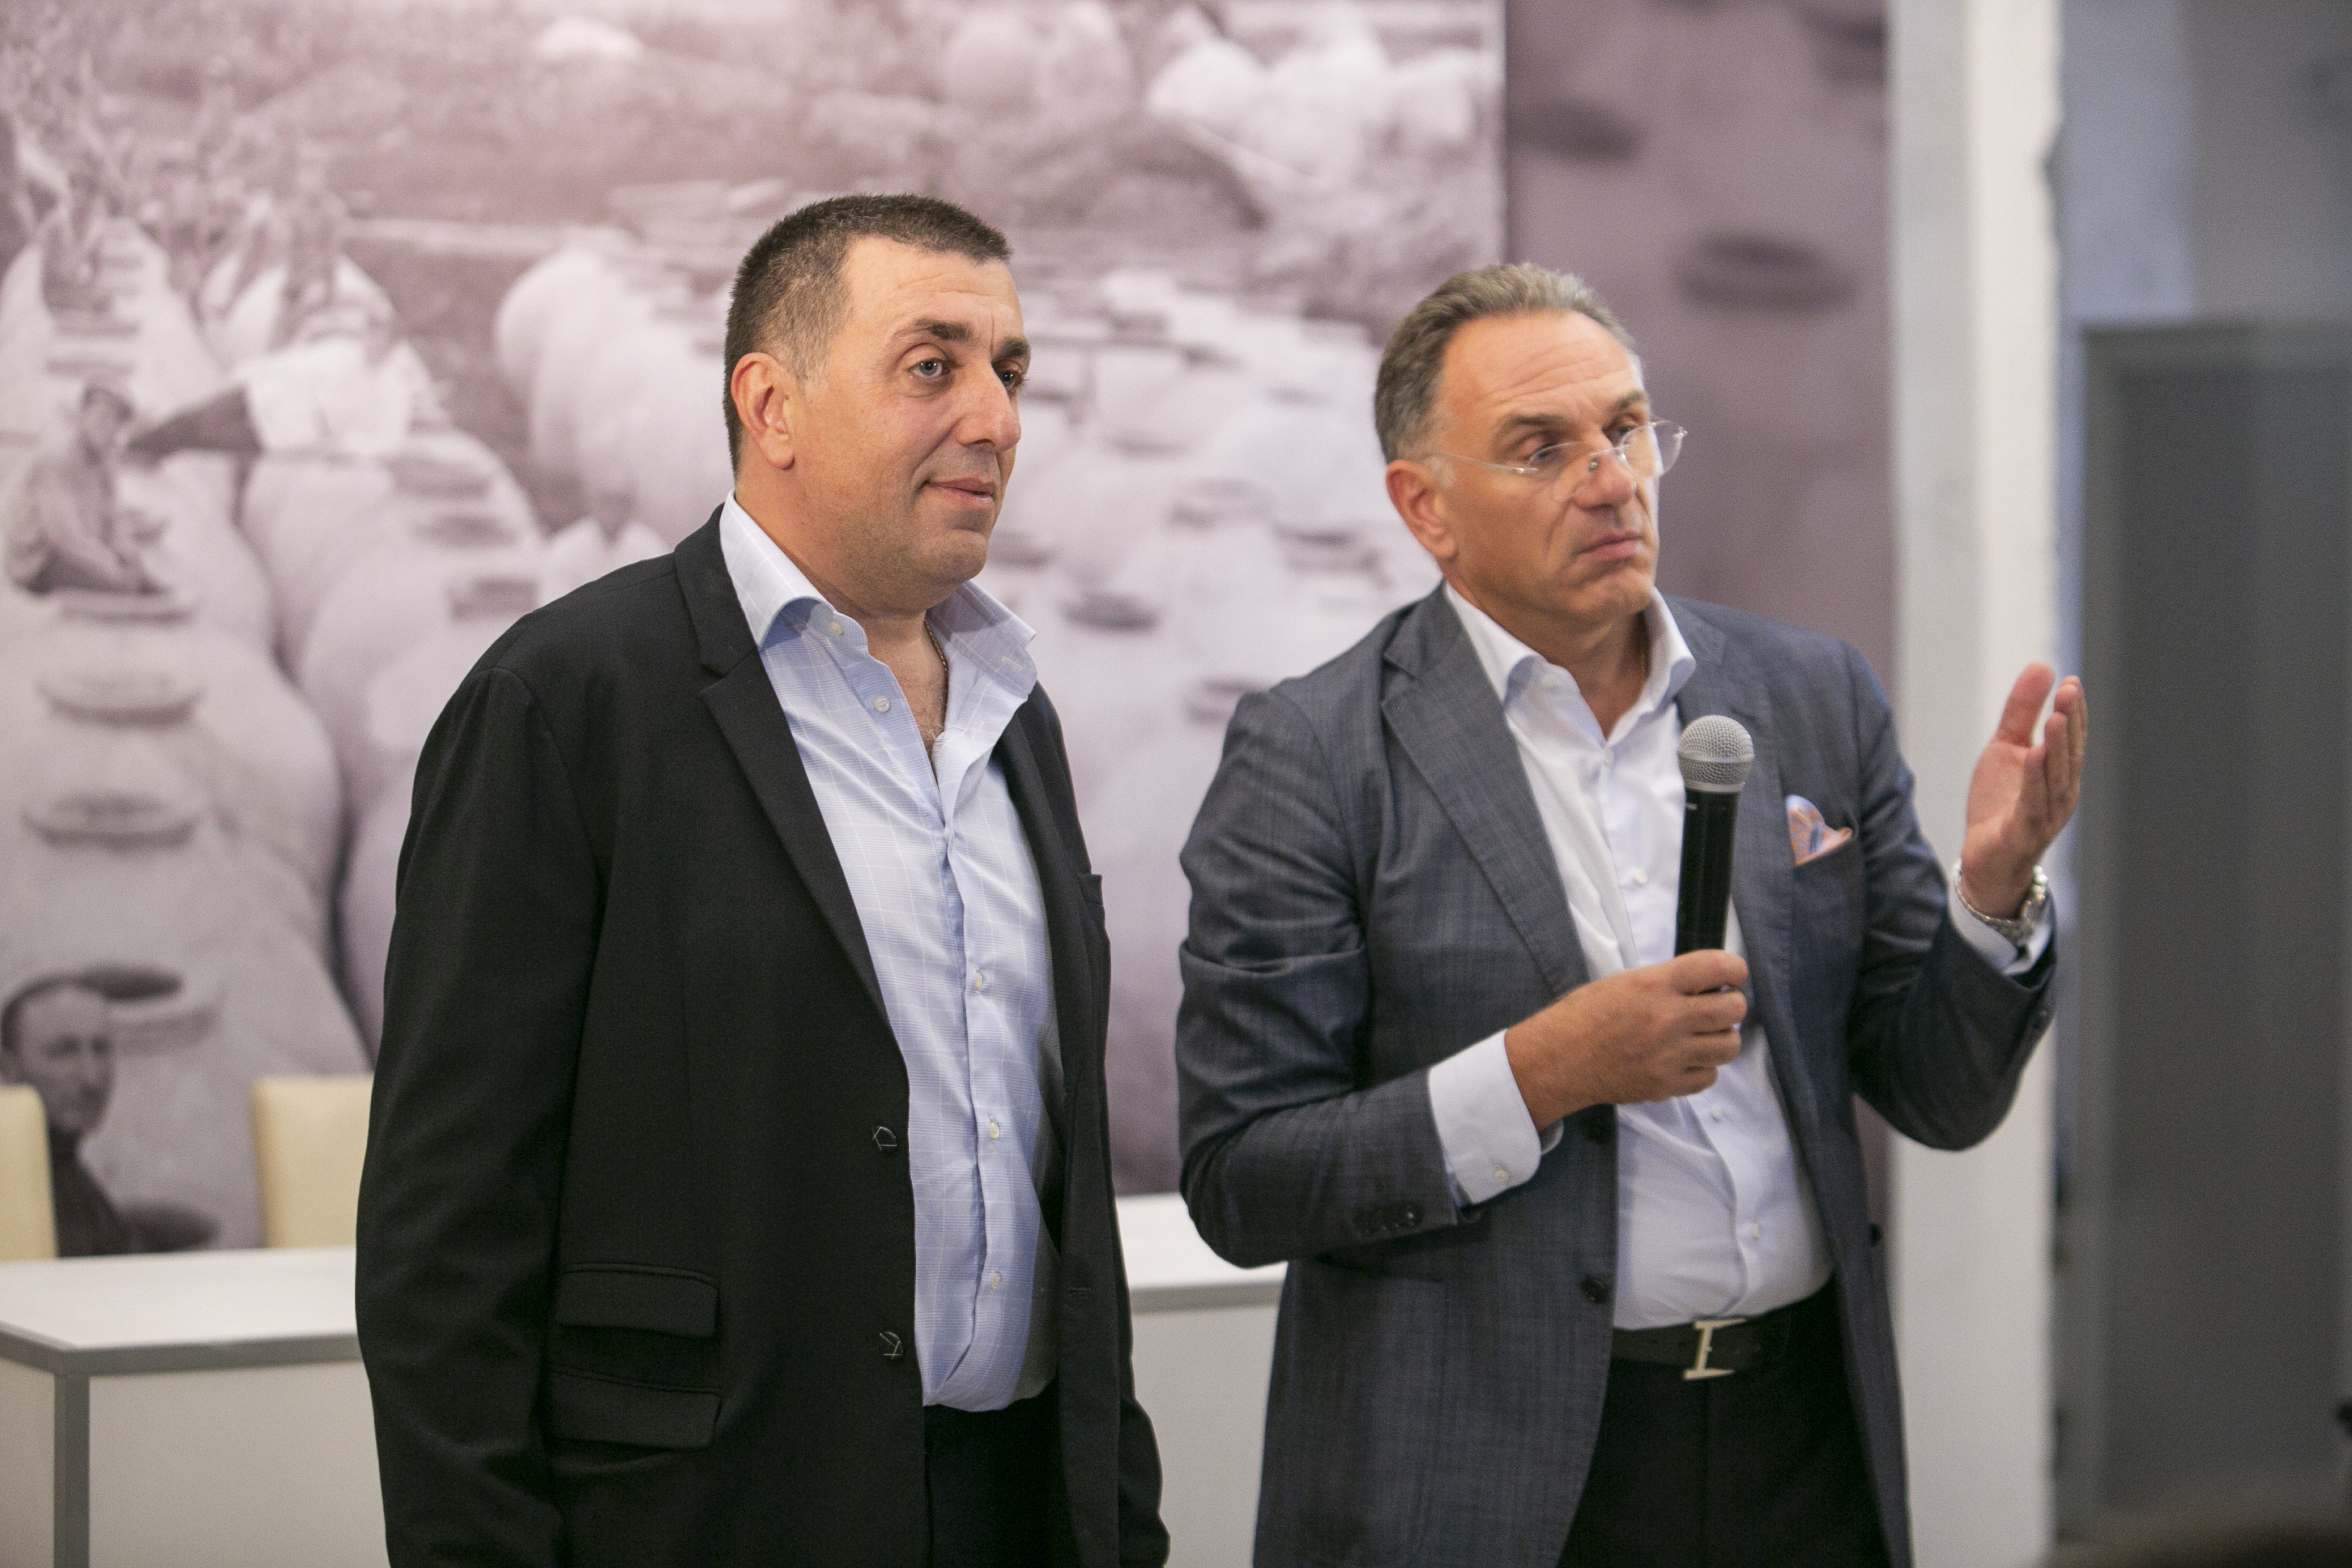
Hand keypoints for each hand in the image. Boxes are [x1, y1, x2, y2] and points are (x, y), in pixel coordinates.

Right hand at [1504, 950, 1749, 1126]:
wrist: (1558, 1059)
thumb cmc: (1584, 1015)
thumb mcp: (1624, 981)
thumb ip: (1667, 981)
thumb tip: (1707, 984)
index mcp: (1655, 984)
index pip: (1719, 968)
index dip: (1735, 969)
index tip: (1732, 975)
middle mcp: (1668, 1019)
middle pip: (1733, 1009)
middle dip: (1730, 1005)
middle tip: (1716, 1007)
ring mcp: (1670, 1055)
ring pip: (1729, 1046)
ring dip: (1721, 1038)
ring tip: (1702, 1036)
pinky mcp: (1667, 1084)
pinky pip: (1709, 1077)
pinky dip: (1703, 1068)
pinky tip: (1684, 1059)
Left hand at [1959, 663, 2086, 914]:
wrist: (1983, 859)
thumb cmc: (2000, 804)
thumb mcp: (2005, 749)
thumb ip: (2021, 711)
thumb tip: (2043, 666)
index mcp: (2059, 773)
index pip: (2071, 738)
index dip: (2074, 712)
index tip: (2071, 682)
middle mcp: (2060, 793)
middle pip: (2069, 754)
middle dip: (2070, 722)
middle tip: (2070, 690)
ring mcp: (2046, 815)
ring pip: (2056, 778)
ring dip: (2058, 747)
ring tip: (2056, 717)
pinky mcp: (2024, 833)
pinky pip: (2033, 803)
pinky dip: (2036, 779)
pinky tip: (2036, 754)